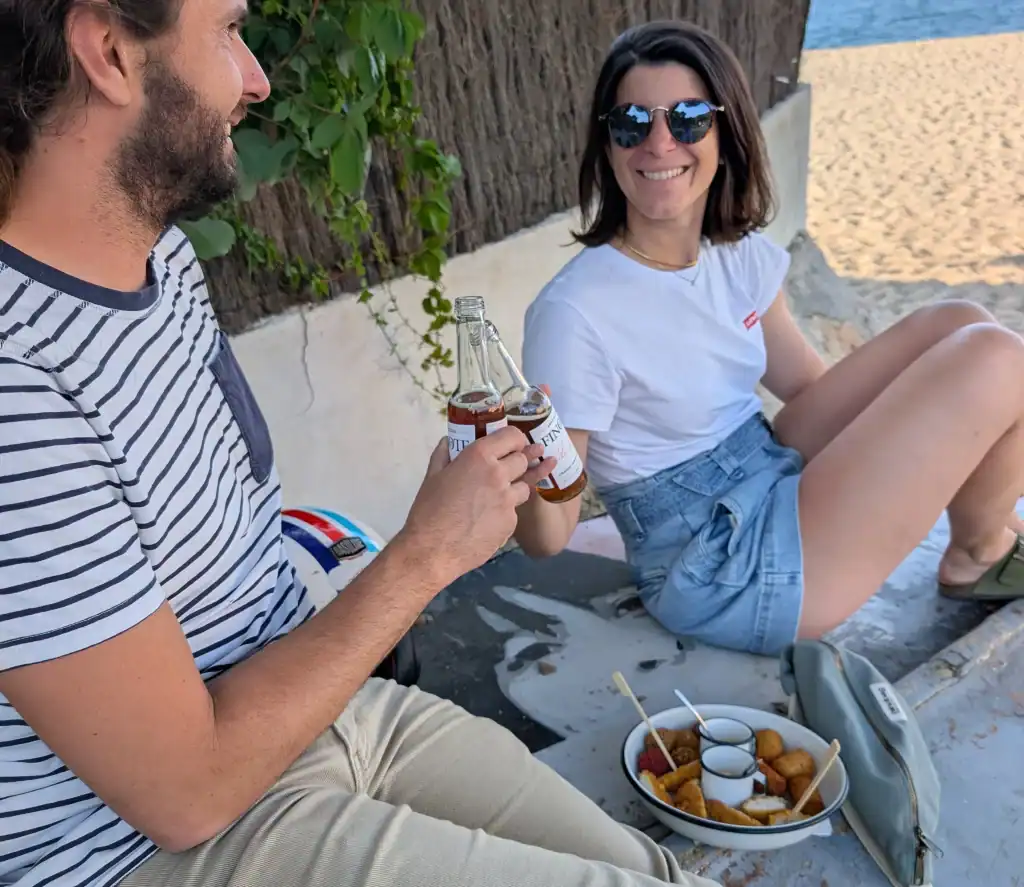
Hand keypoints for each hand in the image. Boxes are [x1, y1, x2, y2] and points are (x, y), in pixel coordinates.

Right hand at [396, 427, 552, 586]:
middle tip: (508, 467)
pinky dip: (504, 513)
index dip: (516, 439)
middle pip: (523, 460)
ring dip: (515, 488)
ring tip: (496, 497)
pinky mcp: (511, 522)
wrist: (433, 550)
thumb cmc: (428, 510)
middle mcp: (498, 474)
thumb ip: (444, 454)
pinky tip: (488, 521)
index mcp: (478, 457)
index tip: (513, 444)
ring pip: (524, 487)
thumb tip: (448, 441)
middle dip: (518, 462)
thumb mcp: (432, 476)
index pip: (512, 436)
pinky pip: (513, 511)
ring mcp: (508, 500)